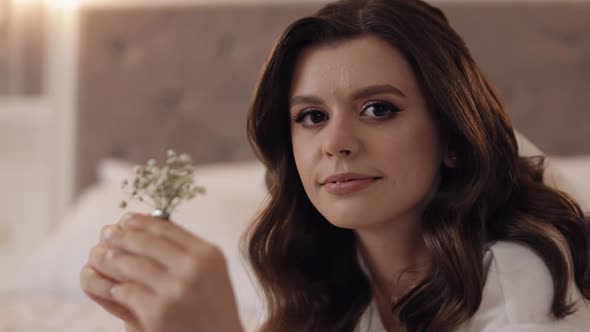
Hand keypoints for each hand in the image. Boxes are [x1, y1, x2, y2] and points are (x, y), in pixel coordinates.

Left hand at [87, 213, 243, 331]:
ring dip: (113, 260)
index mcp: (208, 254)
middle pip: (147, 242)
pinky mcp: (159, 312)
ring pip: (132, 265)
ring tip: (102, 258)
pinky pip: (127, 291)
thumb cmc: (213, 309)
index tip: (126, 219)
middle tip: (107, 237)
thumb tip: (151, 226)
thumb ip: (188, 251)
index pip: (167, 228)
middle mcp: (194, 267)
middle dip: (122, 238)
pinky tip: (113, 288)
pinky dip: (116, 288)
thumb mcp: (211, 273)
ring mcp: (176, 289)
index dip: (142, 221)